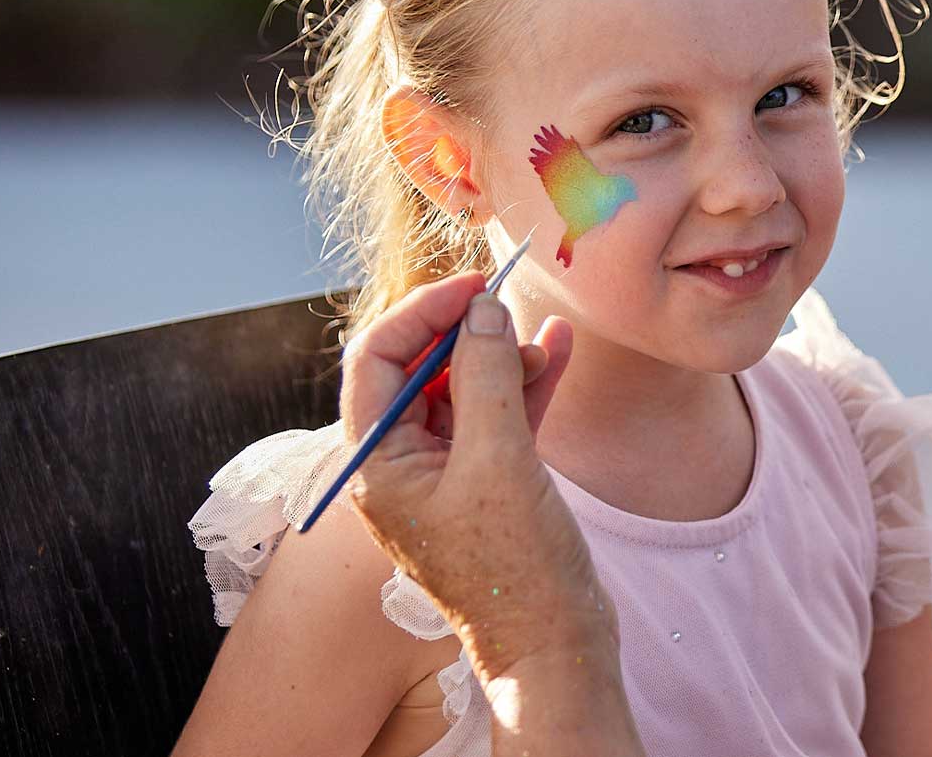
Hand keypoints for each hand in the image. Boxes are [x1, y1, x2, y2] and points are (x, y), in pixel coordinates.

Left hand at [340, 274, 614, 679]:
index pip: (375, 361)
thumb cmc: (516, 566)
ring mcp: (444, 475)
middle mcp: (400, 466)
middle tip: (507, 297)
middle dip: (464, 331)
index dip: (420, 314)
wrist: (555, 643)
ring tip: (544, 336)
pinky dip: (523, 384)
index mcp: (376, 465)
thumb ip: (486, 375)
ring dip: (500, 356)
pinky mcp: (485, 483)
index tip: (472, 287)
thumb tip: (483, 308)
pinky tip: (556, 348)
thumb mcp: (500, 459)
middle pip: (418, 371)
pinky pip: (496, 417)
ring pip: (463, 390)